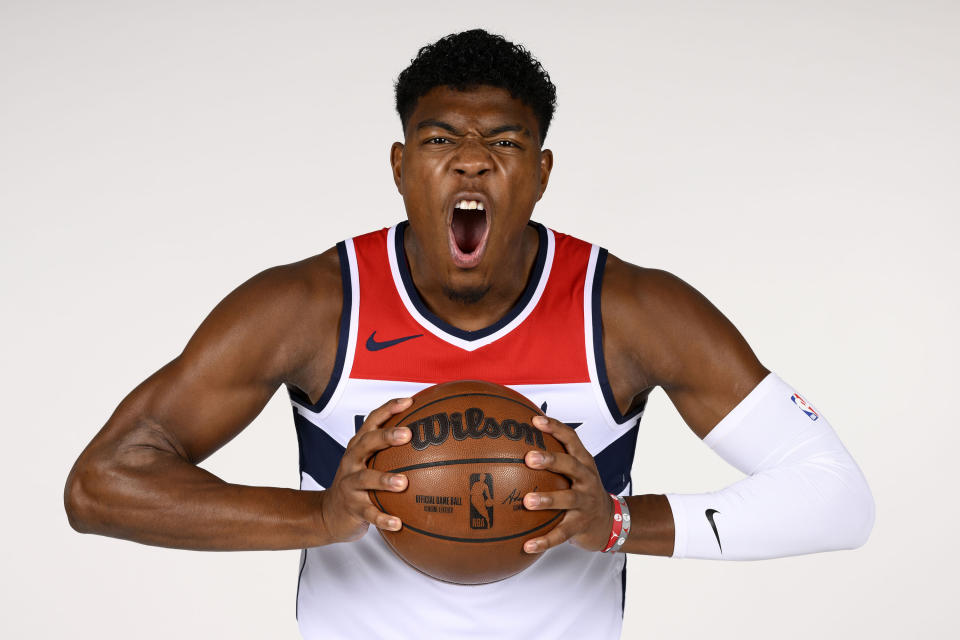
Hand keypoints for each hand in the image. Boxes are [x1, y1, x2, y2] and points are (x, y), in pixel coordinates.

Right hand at [319, 397, 412, 543]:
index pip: (371, 421)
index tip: (409, 401)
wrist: (328, 513)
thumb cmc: (357, 484)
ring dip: (383, 479)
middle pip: (366, 443)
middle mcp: (351, 462)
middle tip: (408, 434)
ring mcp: (349, 485)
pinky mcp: (351, 508)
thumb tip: (432, 440)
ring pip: (364, 479)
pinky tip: (398, 523)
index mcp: (358, 447)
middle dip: (386, 436)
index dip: (389, 409)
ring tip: (403, 483)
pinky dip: (382, 518)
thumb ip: (392, 451)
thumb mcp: (369, 463)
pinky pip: (368, 513)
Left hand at [522, 415, 613, 553]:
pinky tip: (526, 545)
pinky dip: (544, 540)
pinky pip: (561, 534)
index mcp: (583, 462)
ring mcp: (585, 503)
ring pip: (568, 499)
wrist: (610, 521)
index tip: (535, 421)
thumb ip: (553, 456)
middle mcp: (586, 480)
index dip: (555, 428)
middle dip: (551, 460)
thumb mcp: (575, 470)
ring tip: (527, 501)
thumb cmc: (583, 490)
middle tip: (529, 458)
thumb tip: (515, 439)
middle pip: (571, 466)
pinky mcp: (580, 526)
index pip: (571, 439)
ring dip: (548, 500)